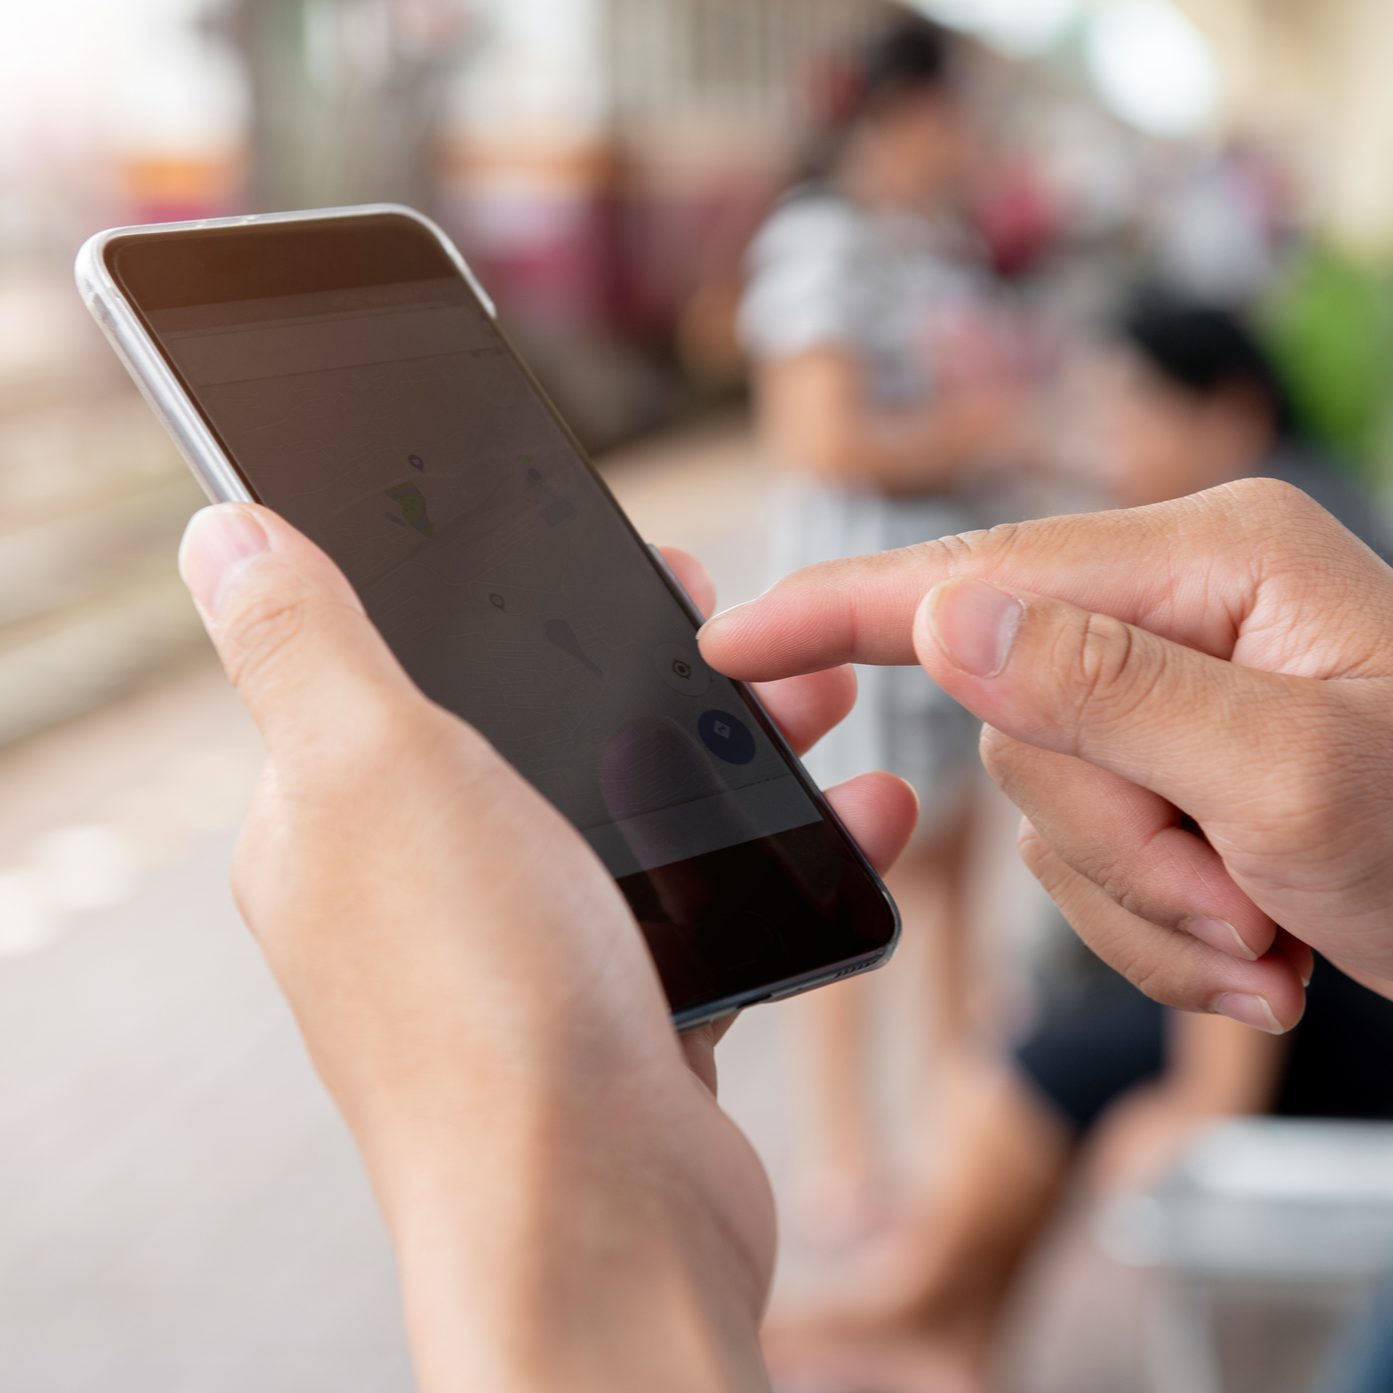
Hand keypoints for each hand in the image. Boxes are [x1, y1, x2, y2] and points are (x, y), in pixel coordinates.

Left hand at [178, 504, 916, 1392]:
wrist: (601, 1224)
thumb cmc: (480, 997)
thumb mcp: (375, 768)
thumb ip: (304, 643)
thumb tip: (222, 534)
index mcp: (335, 823)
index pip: (399, 671)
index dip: (493, 601)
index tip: (591, 554)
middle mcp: (421, 890)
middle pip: (537, 734)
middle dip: (642, 670)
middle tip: (731, 626)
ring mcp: (524, 954)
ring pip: (633, 811)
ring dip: (730, 748)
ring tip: (820, 698)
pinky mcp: (619, 1012)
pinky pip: (702, 902)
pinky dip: (776, 853)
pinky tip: (858, 814)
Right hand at [701, 478, 1392, 1032]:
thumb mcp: (1291, 778)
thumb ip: (1106, 690)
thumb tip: (942, 621)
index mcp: (1208, 562)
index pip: (973, 576)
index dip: (837, 610)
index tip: (731, 642)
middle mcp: (1176, 609)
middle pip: (1014, 725)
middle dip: (1107, 845)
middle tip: (1231, 903)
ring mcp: (1171, 692)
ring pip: (1047, 808)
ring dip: (1145, 901)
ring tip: (1267, 932)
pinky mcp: (1172, 766)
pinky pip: (1091, 857)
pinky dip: (1159, 927)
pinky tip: (1260, 941)